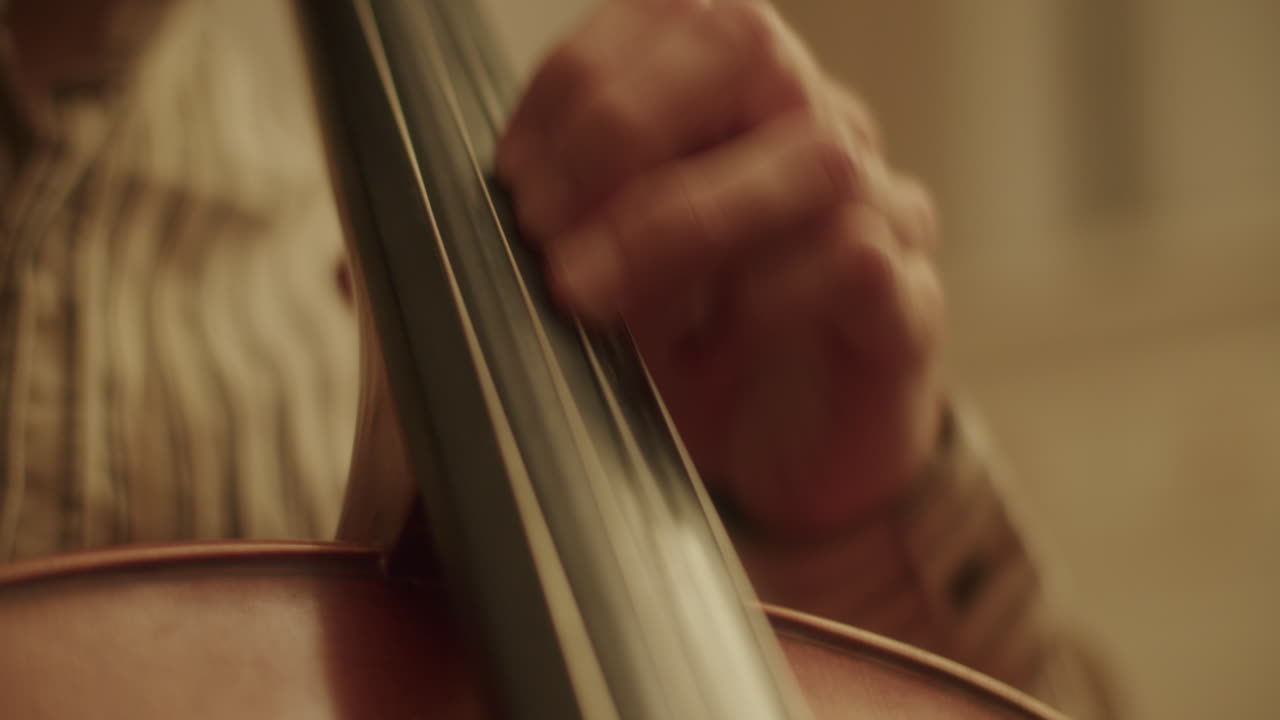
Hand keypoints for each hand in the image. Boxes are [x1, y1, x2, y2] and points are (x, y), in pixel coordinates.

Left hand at [496, 0, 942, 541]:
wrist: (787, 469)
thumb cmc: (692, 360)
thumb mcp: (600, 286)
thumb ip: (544, 238)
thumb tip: (433, 235)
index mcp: (735, 100)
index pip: (670, 16)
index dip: (577, 78)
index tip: (510, 174)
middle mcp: (813, 125)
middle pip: (745, 42)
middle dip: (622, 122)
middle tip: (541, 224)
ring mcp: (876, 204)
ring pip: (808, 154)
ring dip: (677, 219)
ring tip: (588, 294)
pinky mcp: (907, 300)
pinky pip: (855, 259)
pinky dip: (764, 299)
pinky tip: (707, 350)